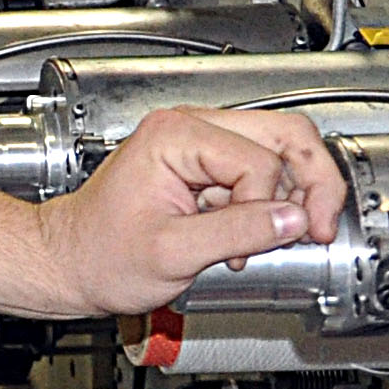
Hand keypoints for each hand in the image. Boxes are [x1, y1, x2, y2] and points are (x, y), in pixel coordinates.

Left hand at [32, 105, 337, 316]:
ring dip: (291, 194)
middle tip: (319, 229)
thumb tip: (293, 219)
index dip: (269, 207)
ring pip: (281, 149)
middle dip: (312, 184)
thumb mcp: (171, 253)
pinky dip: (271, 200)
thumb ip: (236, 232)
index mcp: (175, 137)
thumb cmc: (99, 255)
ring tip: (278, 235)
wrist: (69, 260)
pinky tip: (256, 229)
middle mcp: (189, 127)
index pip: (259, 160)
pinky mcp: (205, 162)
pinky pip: (261, 169)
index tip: (261, 245)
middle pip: (287, 135)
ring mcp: (199, 141)